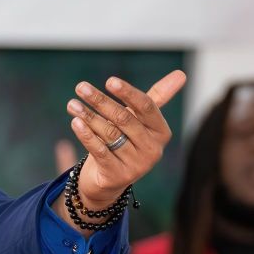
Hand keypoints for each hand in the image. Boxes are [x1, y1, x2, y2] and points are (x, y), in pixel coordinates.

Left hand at [62, 70, 186, 223]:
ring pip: (110, 134)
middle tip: (81, 87)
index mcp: (161, 132)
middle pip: (124, 119)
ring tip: (72, 104)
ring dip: (89, 116)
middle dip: (101, 101)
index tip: (109, 80)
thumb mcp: (141, 120)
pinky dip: (86, 135)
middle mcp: (152, 149)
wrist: (109, 180)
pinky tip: (75, 122)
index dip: (128, 93)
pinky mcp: (118, 176)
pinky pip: (100, 151)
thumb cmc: (127, 141)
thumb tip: (181, 73)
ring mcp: (136, 165)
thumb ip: (158, 97)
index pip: (146, 107)